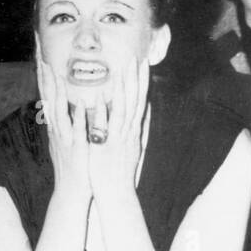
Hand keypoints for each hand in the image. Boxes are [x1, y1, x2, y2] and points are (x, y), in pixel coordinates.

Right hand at [36, 57, 90, 202]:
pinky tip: (80, 102)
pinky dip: (78, 116)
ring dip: (56, 89)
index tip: (40, 52)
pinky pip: (76, 130)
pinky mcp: (76, 148)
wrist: (72, 192)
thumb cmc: (74, 165)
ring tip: (54, 69)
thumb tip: (69, 104)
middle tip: (39, 51)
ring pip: (57, 109)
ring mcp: (64, 138)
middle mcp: (56, 128)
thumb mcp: (67, 139)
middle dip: (43, 72)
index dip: (42, 72)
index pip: (46, 93)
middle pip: (46, 95)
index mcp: (56, 124)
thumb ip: (67, 121)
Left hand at [86, 59, 148, 205]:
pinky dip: (103, 112)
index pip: (139, 100)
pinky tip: (101, 97)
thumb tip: (149, 109)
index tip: (142, 63)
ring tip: (122, 70)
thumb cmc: (121, 170)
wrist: (116, 192)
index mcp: (133, 130)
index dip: (141, 81)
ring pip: (122, 109)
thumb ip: (141, 126)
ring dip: (123, 89)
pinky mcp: (106, 147)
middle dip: (135, 78)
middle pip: (134, 101)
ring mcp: (118, 138)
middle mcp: (128, 132)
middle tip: (136, 58)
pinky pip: (103, 127)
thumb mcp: (135, 146)